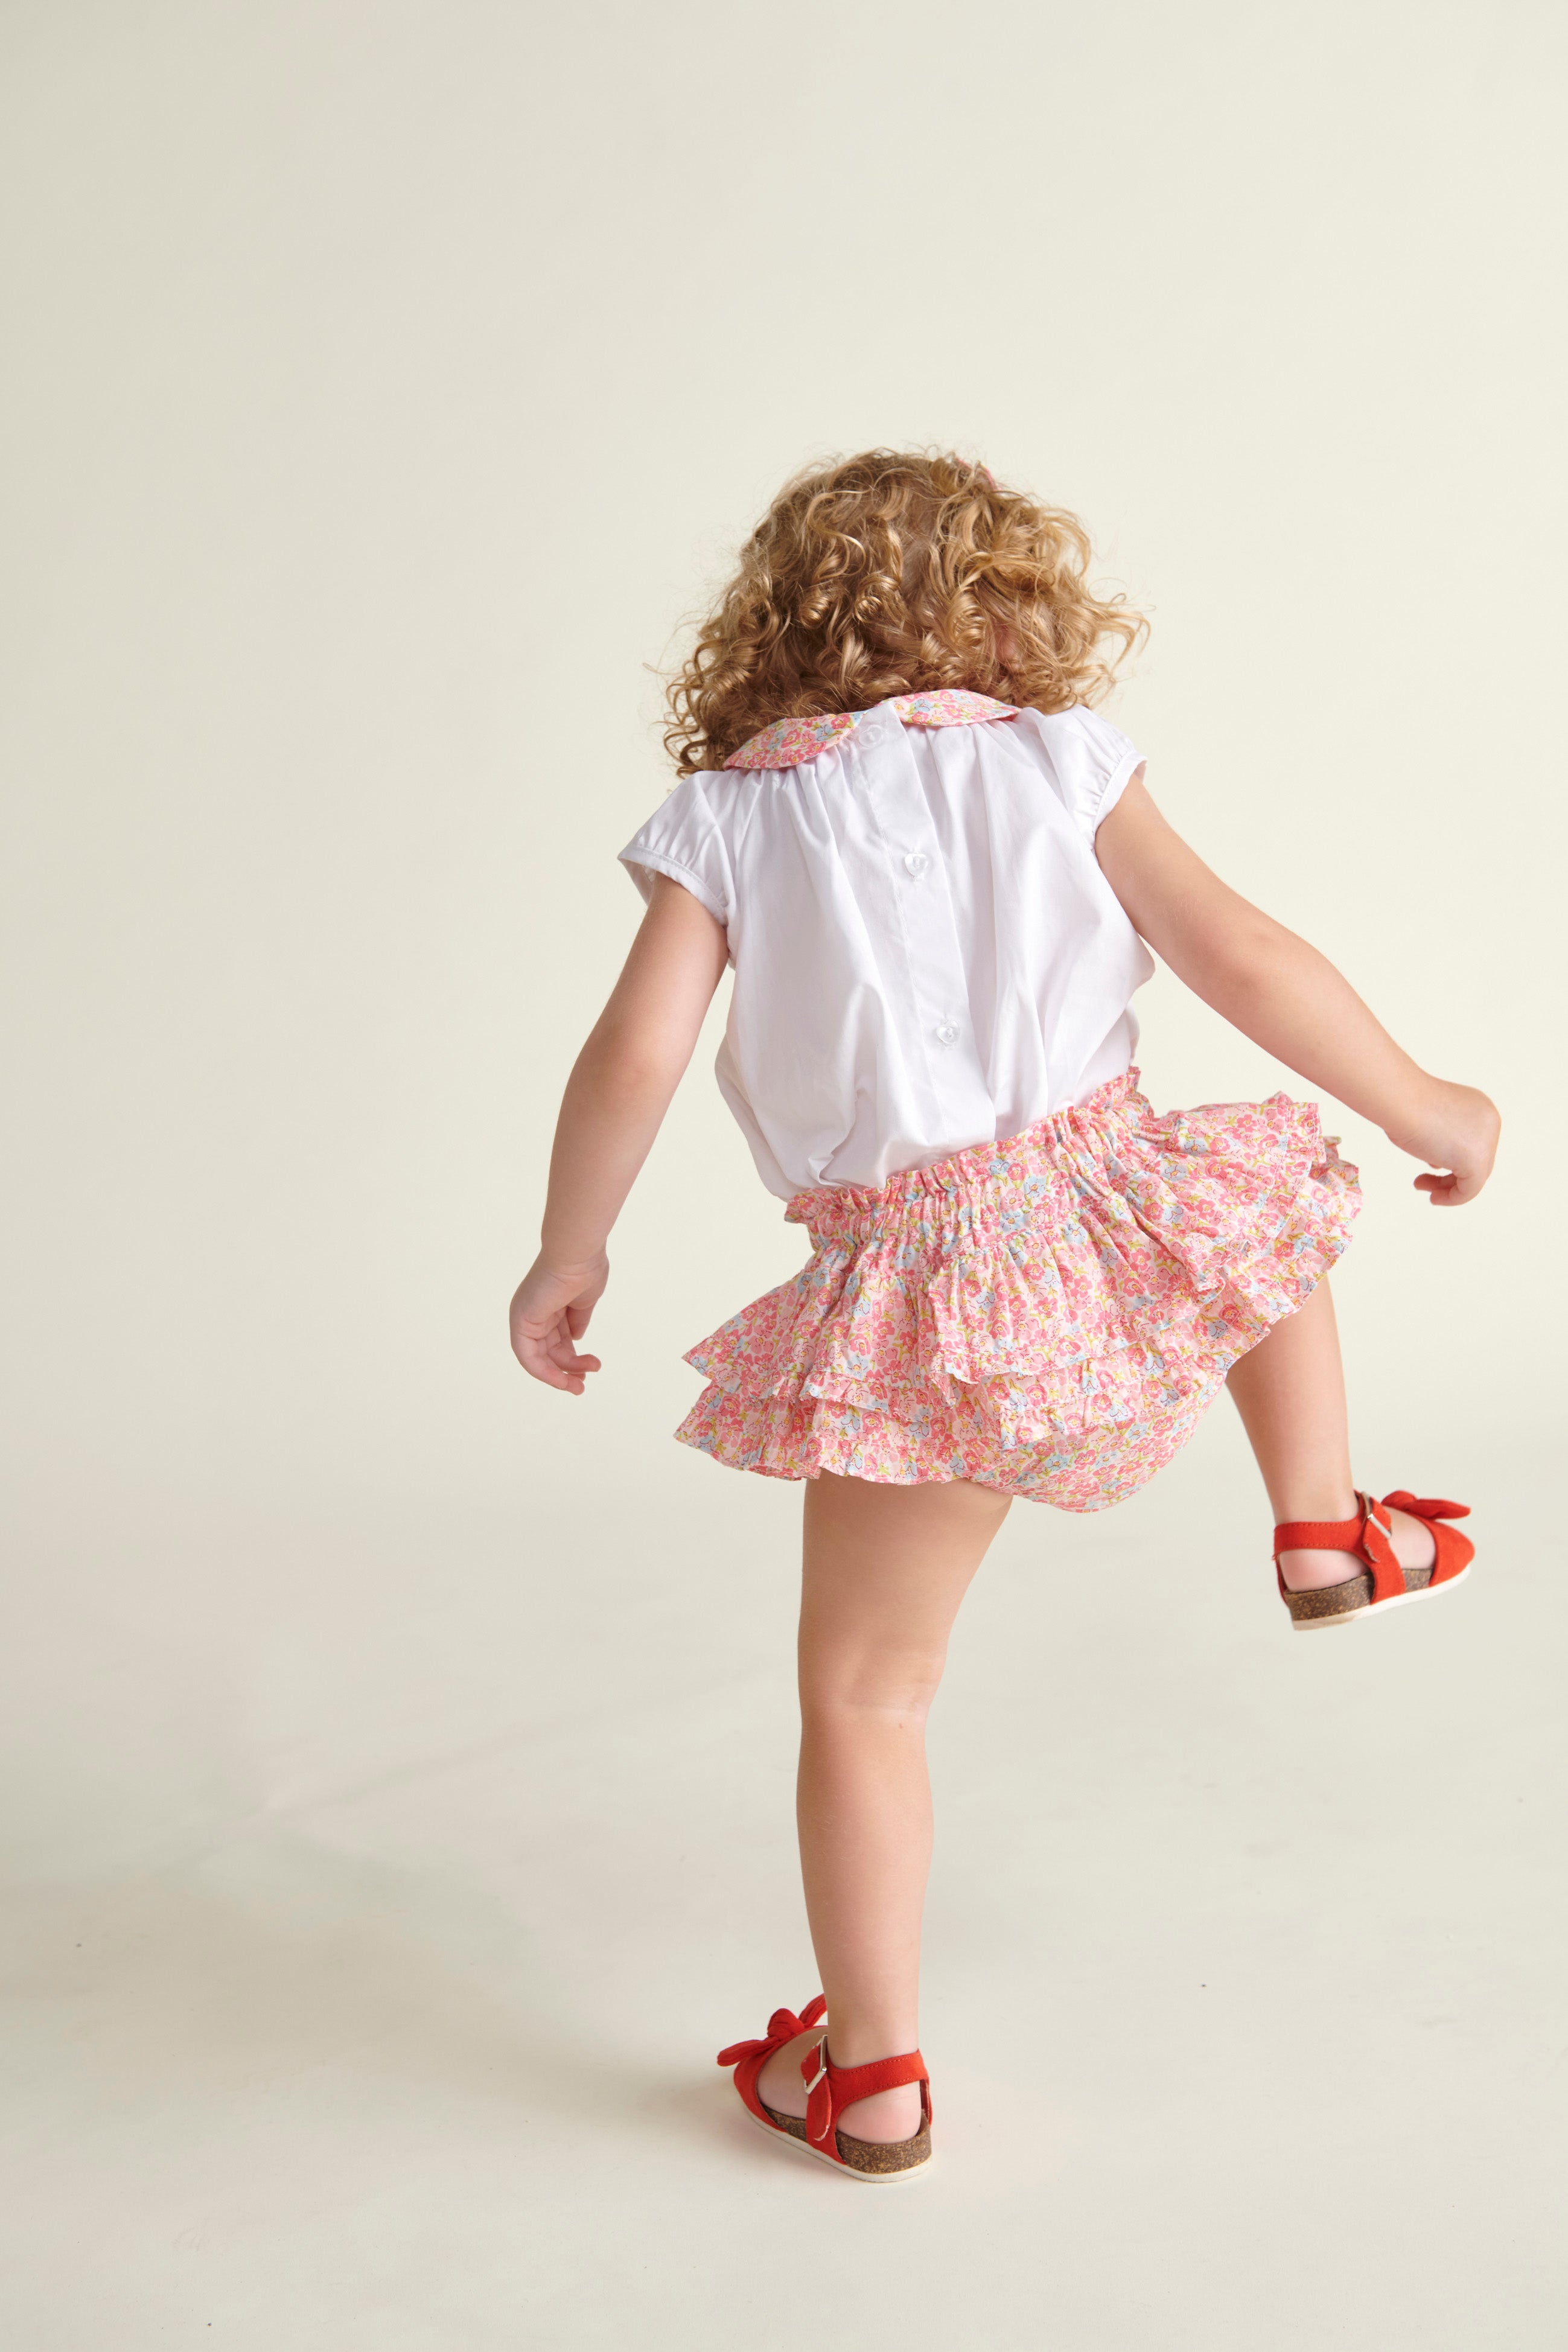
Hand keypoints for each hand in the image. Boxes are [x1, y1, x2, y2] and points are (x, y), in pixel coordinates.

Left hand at [509, 1253, 607, 1391]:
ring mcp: (525, 1317)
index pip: (556, 1339)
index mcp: (548, 1305)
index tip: (590, 1368)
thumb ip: (578, 1320)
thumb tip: (576, 1338)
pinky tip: (563, 1380)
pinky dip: (544, 1372)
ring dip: (561, 1374)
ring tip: (583, 1382)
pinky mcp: (521, 1321)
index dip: (571, 1357)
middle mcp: (533, 1312)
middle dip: (568, 1369)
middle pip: (549, 1351)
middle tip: (584, 1383)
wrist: (578, 1252)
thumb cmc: (585, 1269)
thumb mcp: (583, 1302)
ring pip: (540, 1358)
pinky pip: (528, 1357)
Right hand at [1386, 1080, 1500, 1206]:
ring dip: (1447, 1187)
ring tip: (1421, 1186)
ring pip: (1474, 1176)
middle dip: (1449, 1175)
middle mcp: (1490, 1122)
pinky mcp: (1477, 1161)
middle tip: (1421, 1180)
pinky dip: (1452, 1198)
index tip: (1429, 1165)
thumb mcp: (1430, 1118)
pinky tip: (1433, 1198)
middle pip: (1476, 1160)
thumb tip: (1440, 1160)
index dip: (1452, 1159)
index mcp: (1481, 1108)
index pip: (1474, 1143)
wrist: (1400, 1099)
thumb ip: (1442, 1137)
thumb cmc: (1405, 1103)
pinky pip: (1470, 1189)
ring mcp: (1487, 1141)